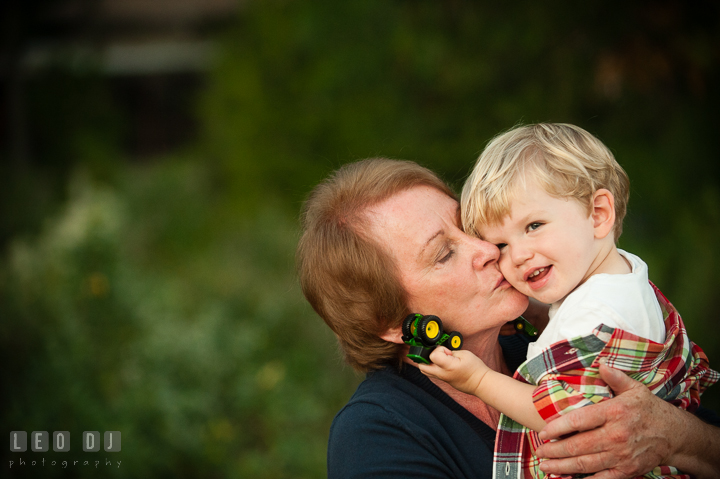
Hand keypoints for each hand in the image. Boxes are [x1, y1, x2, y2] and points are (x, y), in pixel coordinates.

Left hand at [418, 347, 488, 395]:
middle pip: (422, 365)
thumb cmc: (475, 369)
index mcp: (448, 366)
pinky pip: (430, 373)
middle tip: (438, 353)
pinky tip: (441, 363)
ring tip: (439, 359)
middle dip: (427, 356)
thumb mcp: (464, 353)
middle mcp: (442, 374)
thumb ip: (450, 352)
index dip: (438, 349)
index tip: (446, 350)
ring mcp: (441, 379)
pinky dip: (431, 367)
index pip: (432, 355)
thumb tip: (441, 351)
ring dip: (427, 362)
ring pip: (424, 370)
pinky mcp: (443, 381)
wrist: (480, 383)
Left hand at [536, 364, 674, 478]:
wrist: (675, 434)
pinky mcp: (627, 470)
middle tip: (539, 450)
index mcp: (614, 413)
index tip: (543, 432)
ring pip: (586, 464)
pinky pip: (602, 478)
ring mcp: (621, 455)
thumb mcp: (635, 388)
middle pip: (578, 445)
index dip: (558, 427)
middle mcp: (616, 435)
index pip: (579, 421)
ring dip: (562, 466)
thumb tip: (600, 363)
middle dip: (554, 450)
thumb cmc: (649, 409)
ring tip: (545, 466)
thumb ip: (615, 377)